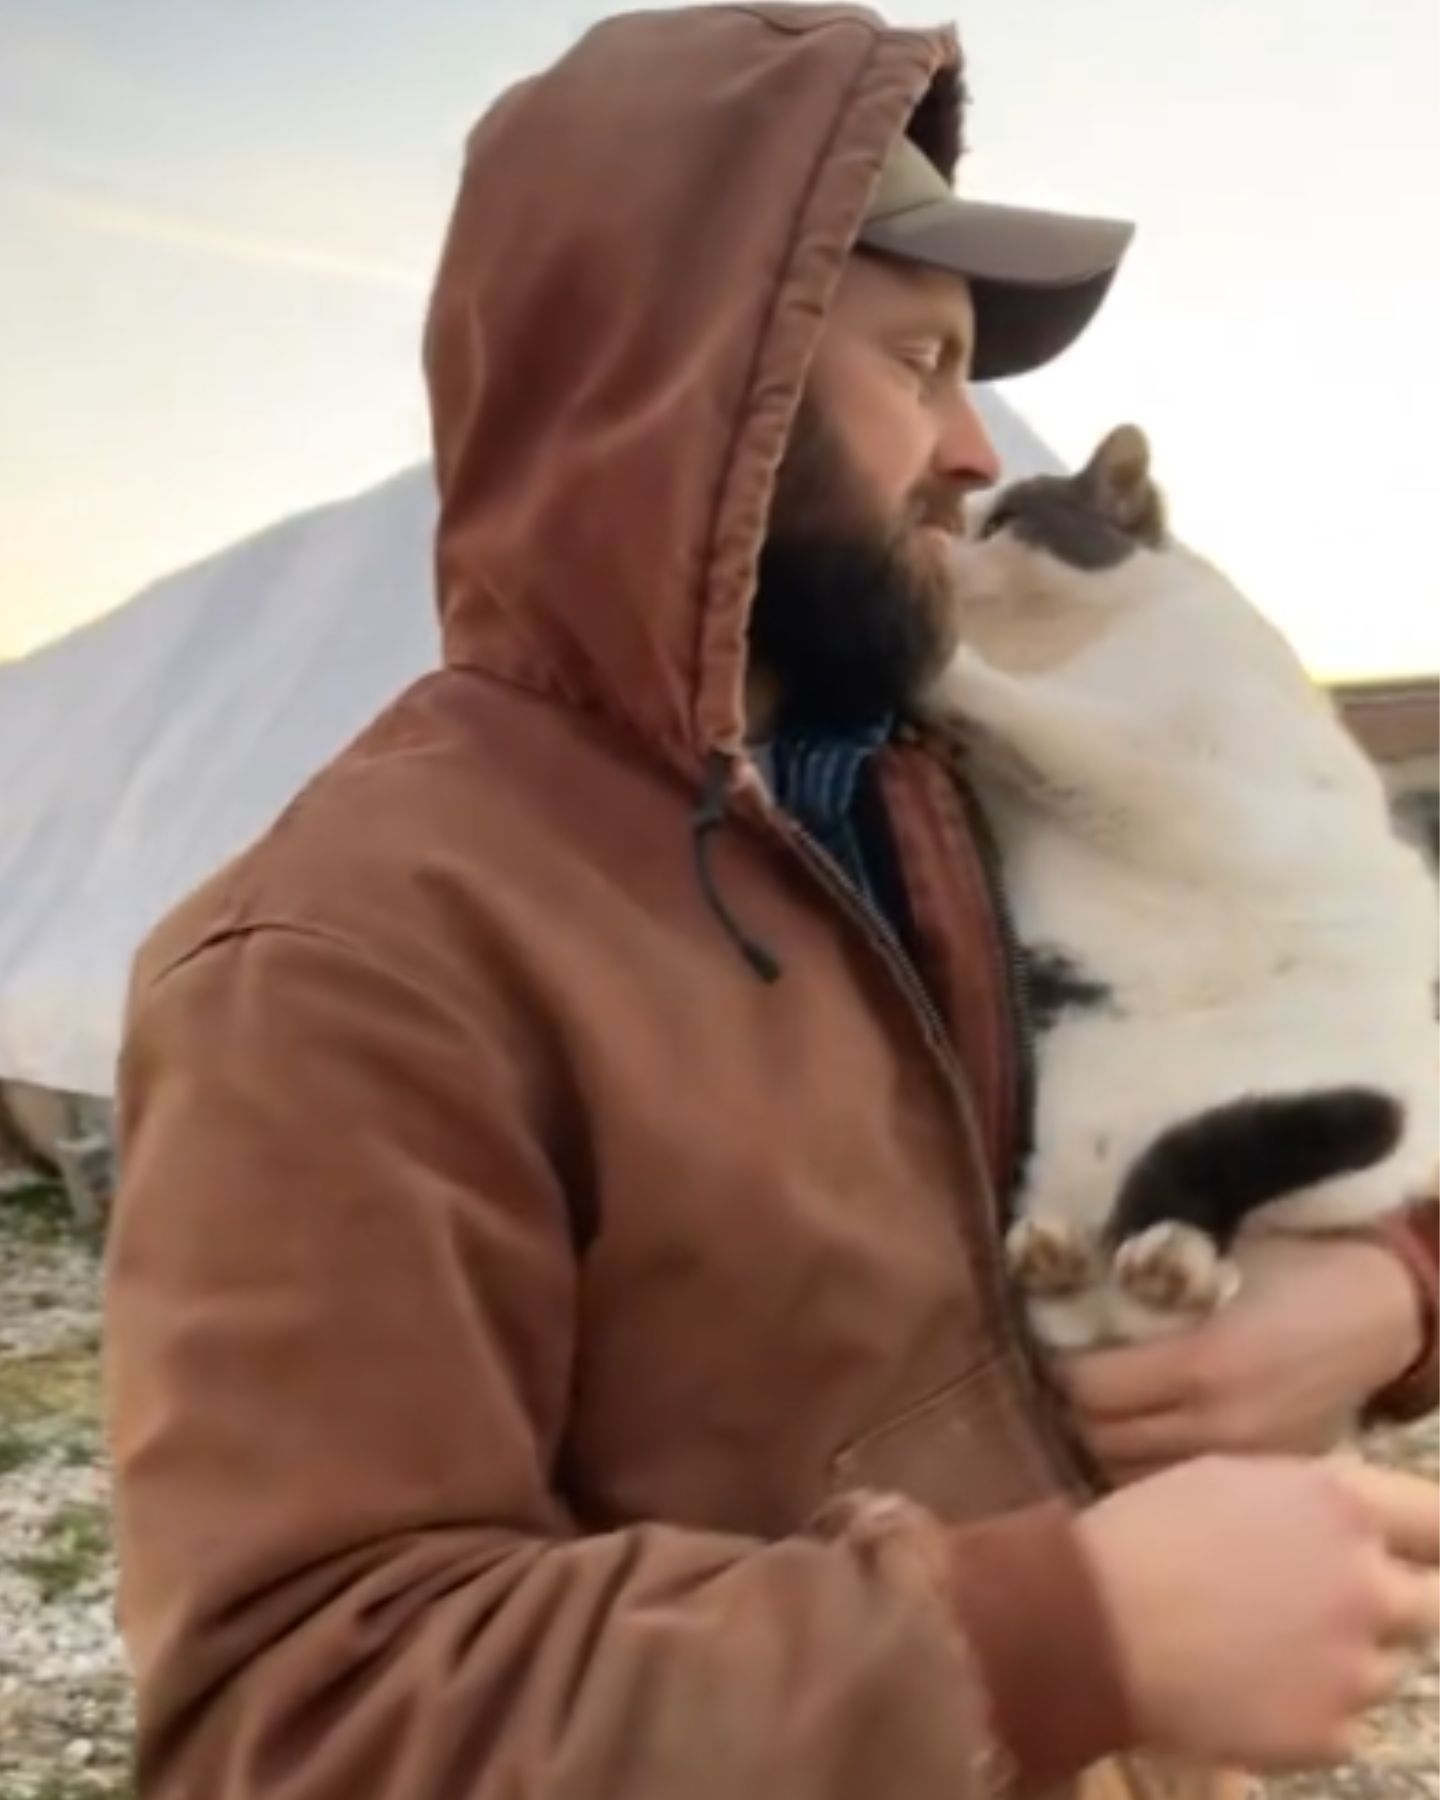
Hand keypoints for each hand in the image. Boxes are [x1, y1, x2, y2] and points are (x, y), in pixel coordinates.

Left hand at [1060, 1234, 1422, 1481]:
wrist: (1378, 1310)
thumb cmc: (1287, 1266)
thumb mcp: (1206, 1263)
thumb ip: (1139, 1291)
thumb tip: (1055, 1295)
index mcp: (1198, 1363)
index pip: (1087, 1388)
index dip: (1057, 1368)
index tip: (1048, 1348)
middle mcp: (1216, 1424)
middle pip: (1100, 1439)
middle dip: (1069, 1411)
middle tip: (1059, 1384)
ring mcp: (1242, 1461)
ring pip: (1131, 1477)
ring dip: (1101, 1448)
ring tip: (1093, 1417)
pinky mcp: (1262, 1478)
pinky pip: (1176, 1488)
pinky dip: (1145, 1471)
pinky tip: (1138, 1442)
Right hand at [1077, 1454, 1439, 1768]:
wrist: (1087, 1622)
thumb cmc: (1147, 1532)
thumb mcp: (1235, 1479)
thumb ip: (1316, 1501)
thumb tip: (1362, 1525)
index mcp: (1343, 1507)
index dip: (1425, 1538)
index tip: (1410, 1550)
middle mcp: (1367, 1584)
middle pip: (1430, 1604)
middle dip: (1387, 1603)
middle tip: (1324, 1605)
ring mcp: (1356, 1667)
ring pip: (1386, 1669)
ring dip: (1346, 1659)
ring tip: (1265, 1647)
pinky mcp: (1330, 1734)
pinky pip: (1346, 1724)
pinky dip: (1311, 1712)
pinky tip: (1249, 1687)